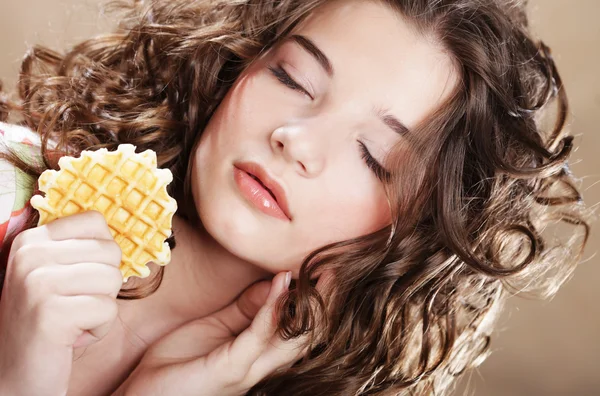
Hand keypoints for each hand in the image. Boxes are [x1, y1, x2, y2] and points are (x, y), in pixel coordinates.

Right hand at [0, 211, 122, 395]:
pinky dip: (99, 328)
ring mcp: (37, 283)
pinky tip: (72, 336)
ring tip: (73, 319)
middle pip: (110, 251)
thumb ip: (84, 248)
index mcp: (32, 239)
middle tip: (75, 304)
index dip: (103, 253)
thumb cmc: (50, 320)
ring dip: (102, 307)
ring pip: (112, 279)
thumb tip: (133, 228)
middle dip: (104, 285)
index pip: (95, 221)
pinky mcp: (50, 313)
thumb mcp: (59, 274)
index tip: (81, 276)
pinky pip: (107, 310)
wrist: (19, 371)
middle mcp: (29, 255)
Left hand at [116, 270, 330, 395]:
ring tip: (319, 274)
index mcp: (257, 355)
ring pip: (291, 339)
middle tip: (336, 268)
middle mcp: (259, 366)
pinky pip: (258, 338)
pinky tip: (279, 286)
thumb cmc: (176, 367)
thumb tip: (275, 285)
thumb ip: (244, 311)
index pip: (297, 327)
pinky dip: (272, 310)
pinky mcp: (229, 371)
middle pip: (305, 334)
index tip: (324, 269)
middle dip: (324, 303)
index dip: (315, 301)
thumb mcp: (213, 330)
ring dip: (306, 304)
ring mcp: (246, 370)